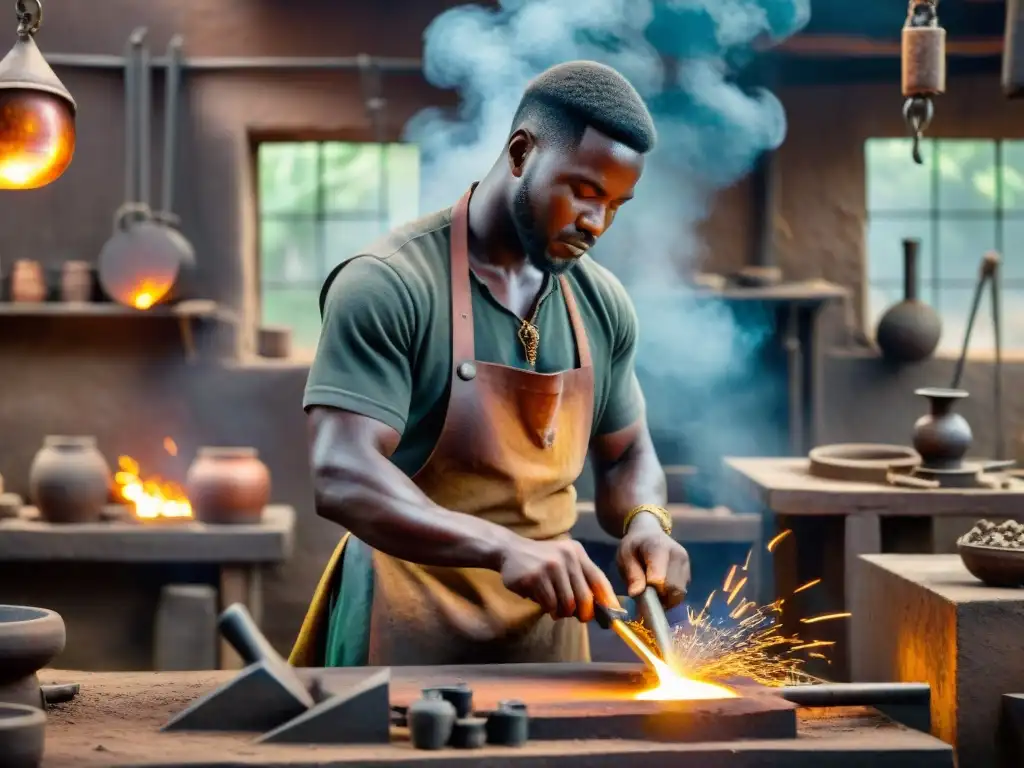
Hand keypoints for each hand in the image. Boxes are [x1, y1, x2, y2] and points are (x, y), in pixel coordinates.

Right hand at [499, 538, 618, 621]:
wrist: (510, 550)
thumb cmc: (542, 561)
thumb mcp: (565, 561)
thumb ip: (583, 579)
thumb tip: (605, 608)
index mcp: (577, 553)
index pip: (599, 580)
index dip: (608, 601)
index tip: (611, 618)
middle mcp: (567, 557)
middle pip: (585, 597)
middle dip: (583, 613)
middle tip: (577, 616)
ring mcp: (551, 566)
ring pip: (567, 604)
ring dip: (562, 612)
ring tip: (555, 607)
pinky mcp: (535, 577)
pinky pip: (549, 604)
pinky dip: (548, 608)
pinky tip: (542, 601)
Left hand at [617, 512, 689, 607]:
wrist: (649, 534)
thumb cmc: (634, 546)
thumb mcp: (624, 556)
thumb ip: (631, 573)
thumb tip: (636, 593)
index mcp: (659, 547)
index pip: (660, 577)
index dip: (650, 589)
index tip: (639, 590)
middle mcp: (678, 555)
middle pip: (673, 588)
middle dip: (659, 597)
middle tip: (645, 592)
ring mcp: (686, 564)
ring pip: (679, 593)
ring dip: (665, 598)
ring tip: (652, 589)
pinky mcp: (689, 573)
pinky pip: (681, 593)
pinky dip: (670, 596)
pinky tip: (660, 587)